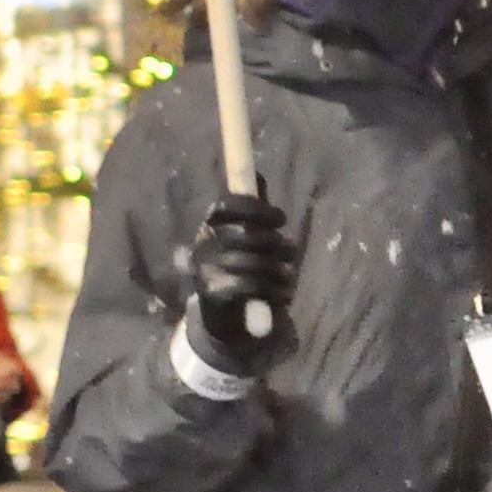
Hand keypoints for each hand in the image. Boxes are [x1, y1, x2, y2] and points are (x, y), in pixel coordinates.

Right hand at [188, 196, 299, 378]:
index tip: (281, 219)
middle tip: (290, 251)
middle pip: (248, 235)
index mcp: (208, 226)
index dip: (256, 208)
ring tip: (289, 276)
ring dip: (280, 270)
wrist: (221, 315)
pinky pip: (250, 286)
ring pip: (254, 263)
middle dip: (277, 244)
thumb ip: (251, 210)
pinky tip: (284, 294)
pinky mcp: (212, 294)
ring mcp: (204, 270)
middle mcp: (201, 245)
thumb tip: (258, 176)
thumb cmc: (238, 267)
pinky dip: (273, 291)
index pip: (227, 205)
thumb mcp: (243, 237)